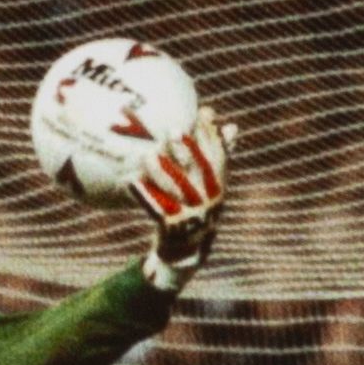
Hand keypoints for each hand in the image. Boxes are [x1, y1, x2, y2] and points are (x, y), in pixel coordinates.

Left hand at [130, 110, 233, 289]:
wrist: (187, 253)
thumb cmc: (196, 209)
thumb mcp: (210, 186)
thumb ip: (219, 157)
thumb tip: (232, 126)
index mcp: (219, 187)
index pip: (219, 156)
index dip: (212, 134)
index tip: (204, 111)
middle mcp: (209, 201)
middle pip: (200, 171)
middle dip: (188, 148)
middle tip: (174, 128)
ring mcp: (193, 216)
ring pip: (176, 189)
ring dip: (161, 170)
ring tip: (148, 154)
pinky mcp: (174, 229)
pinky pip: (157, 209)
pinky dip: (144, 195)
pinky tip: (131, 182)